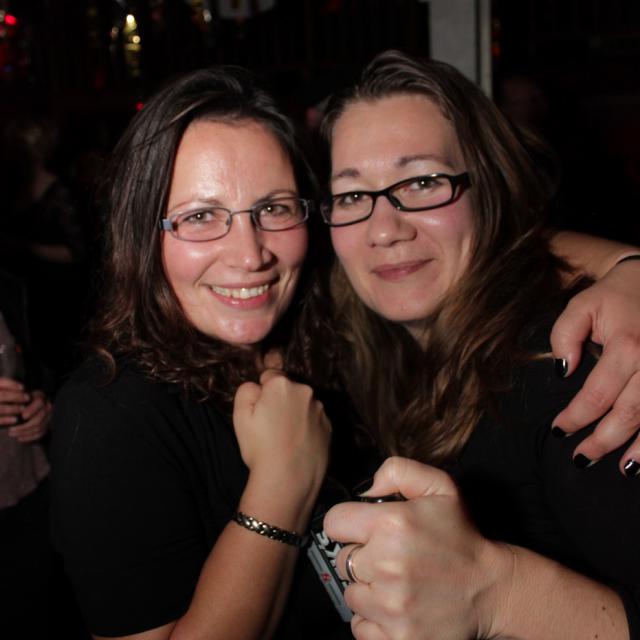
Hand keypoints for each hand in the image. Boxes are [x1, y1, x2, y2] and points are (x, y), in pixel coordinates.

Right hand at [0, 376, 30, 425]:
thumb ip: (2, 388)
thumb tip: (19, 388)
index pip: (0, 382)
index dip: (11, 384)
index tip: (23, 387)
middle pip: (2, 395)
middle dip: (16, 396)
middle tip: (27, 398)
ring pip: (0, 408)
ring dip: (13, 408)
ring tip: (23, 408)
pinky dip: (6, 420)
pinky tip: (15, 419)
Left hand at [7, 389, 51, 442]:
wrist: (30, 403)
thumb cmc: (22, 400)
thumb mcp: (20, 397)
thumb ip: (18, 402)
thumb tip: (15, 409)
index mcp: (41, 397)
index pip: (39, 403)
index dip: (31, 410)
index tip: (22, 416)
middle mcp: (47, 407)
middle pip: (38, 419)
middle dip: (23, 426)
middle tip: (11, 430)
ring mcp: (48, 417)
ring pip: (38, 428)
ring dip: (24, 433)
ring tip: (12, 434)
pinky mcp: (47, 425)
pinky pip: (40, 434)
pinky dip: (29, 437)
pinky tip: (19, 438)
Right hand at [233, 369, 330, 495]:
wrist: (289, 479)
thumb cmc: (260, 447)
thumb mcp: (240, 416)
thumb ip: (246, 391)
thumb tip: (257, 386)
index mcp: (281, 384)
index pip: (269, 375)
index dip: (262, 393)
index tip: (260, 411)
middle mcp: (305, 391)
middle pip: (288, 389)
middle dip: (280, 400)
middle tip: (270, 426)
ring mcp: (320, 409)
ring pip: (302, 404)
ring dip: (295, 413)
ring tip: (285, 438)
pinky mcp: (329, 426)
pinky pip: (314, 420)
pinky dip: (307, 427)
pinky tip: (297, 444)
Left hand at [323, 457, 506, 639]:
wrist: (490, 589)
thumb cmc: (460, 536)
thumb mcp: (439, 487)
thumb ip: (397, 471)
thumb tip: (365, 490)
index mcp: (392, 525)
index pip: (334, 523)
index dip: (347, 524)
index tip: (363, 529)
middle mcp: (388, 566)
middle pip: (342, 561)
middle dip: (362, 557)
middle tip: (390, 557)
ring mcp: (392, 606)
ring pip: (352, 595)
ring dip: (369, 590)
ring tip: (397, 582)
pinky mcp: (398, 637)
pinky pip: (360, 628)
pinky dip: (374, 621)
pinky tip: (397, 607)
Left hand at [550, 260, 639, 471]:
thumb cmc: (616, 295)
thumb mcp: (581, 306)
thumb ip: (565, 336)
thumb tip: (562, 372)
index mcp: (626, 346)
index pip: (596, 395)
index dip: (576, 417)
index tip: (559, 430)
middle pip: (629, 414)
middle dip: (603, 440)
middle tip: (581, 459)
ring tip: (623, 469)